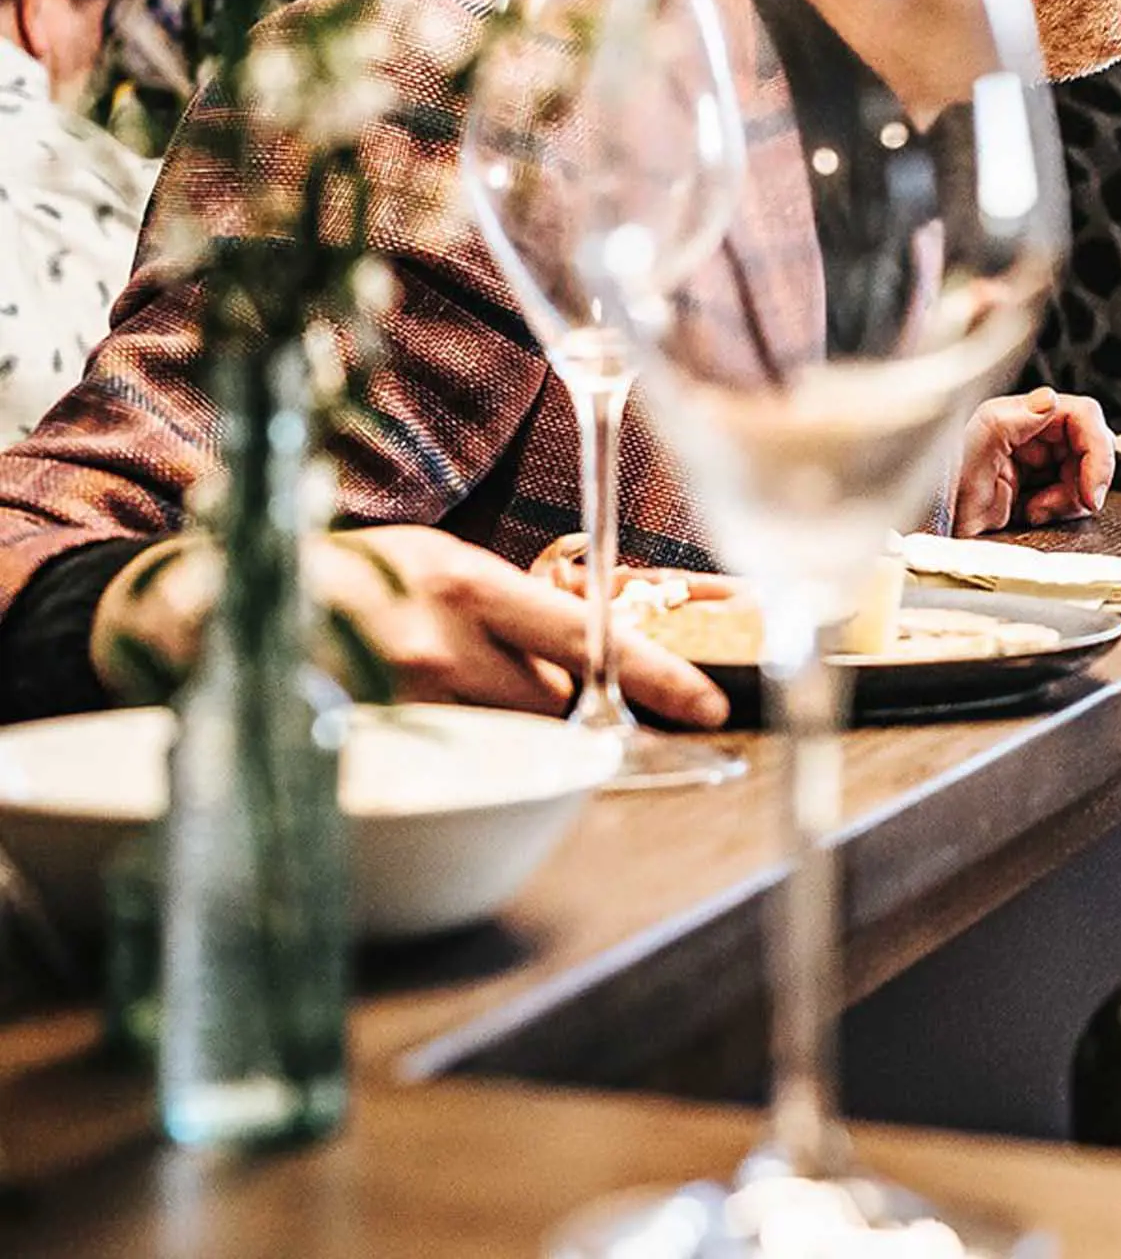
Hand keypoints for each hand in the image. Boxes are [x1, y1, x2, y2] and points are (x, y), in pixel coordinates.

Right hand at [94, 524, 729, 727]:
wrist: (203, 606)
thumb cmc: (334, 580)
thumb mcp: (426, 567)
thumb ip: (499, 612)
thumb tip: (576, 661)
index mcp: (460, 579)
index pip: (583, 633)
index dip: (653, 673)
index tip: (708, 705)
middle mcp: (434, 638)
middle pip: (551, 702)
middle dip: (554, 707)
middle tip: (506, 687)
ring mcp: (392, 697)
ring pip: (502, 736)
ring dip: (500, 730)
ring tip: (440, 694)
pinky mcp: (360, 743)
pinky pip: (442, 763)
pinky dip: (449, 754)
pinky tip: (411, 726)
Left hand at [951, 387, 1114, 532]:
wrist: (926, 531)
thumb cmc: (939, 491)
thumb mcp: (972, 452)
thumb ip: (1009, 421)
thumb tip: (1049, 400)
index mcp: (1016, 415)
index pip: (1081, 415)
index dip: (1097, 448)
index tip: (1092, 488)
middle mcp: (1029, 433)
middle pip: (1090, 445)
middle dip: (1089, 477)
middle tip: (1082, 503)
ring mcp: (1032, 461)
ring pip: (1083, 472)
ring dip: (1071, 497)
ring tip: (1038, 511)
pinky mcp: (1032, 487)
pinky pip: (1069, 494)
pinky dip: (1060, 508)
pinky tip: (1032, 514)